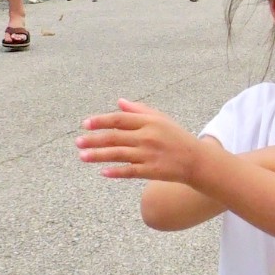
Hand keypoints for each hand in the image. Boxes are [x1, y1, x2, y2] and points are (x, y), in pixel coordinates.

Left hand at [76, 99, 203, 182]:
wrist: (196, 160)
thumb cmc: (177, 138)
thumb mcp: (161, 119)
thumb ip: (139, 110)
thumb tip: (119, 103)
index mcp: (149, 122)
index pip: (119, 120)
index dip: (101, 121)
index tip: (85, 124)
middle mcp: (147, 137)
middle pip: (114, 137)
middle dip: (94, 139)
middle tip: (77, 142)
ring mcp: (149, 154)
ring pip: (118, 154)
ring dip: (98, 155)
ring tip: (82, 156)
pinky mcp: (151, 171)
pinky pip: (129, 171)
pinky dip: (116, 171)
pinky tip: (103, 172)